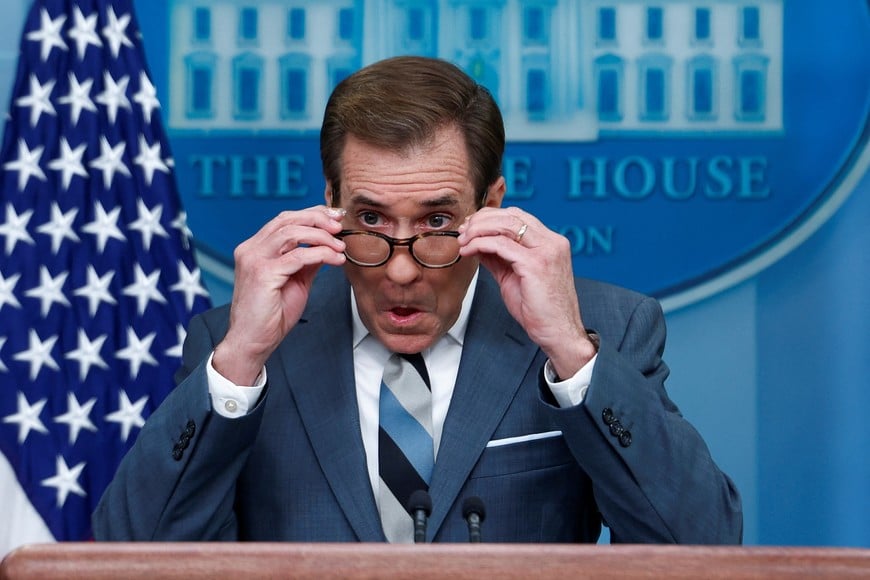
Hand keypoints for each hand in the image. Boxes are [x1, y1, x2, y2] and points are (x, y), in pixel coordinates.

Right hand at [213, 206, 346, 383]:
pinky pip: (298, 256)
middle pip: (288, 219)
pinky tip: (335, 260)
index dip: (311, 214)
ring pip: (293, 232)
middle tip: (340, 227)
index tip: (334, 217)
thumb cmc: (270, 316)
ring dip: (322, 236)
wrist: (252, 342)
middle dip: (318, 219)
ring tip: (339, 247)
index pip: (284, 220)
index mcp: (255, 248)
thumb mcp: (295, 281)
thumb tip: (326, 246)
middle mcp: (251, 249)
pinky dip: (321, 254)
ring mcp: (254, 260)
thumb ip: (307, 261)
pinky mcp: (263, 274)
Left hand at [457, 207, 596, 377]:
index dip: (491, 217)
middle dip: (481, 220)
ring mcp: (546, 251)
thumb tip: (478, 245)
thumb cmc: (541, 310)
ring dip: (478, 230)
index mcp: (551, 243)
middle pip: (511, 215)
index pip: (518, 216)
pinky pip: (500, 244)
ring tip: (463, 241)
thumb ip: (499, 258)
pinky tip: (470, 251)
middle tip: (463, 231)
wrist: (558, 333)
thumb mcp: (515, 277)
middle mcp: (552, 242)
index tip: (471, 226)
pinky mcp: (535, 264)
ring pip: (505, 225)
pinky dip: (480, 244)